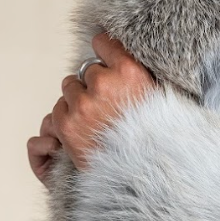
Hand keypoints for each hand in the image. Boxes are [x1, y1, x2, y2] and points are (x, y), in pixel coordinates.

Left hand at [28, 32, 156, 181]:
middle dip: (95, 86)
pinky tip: (87, 133)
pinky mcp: (67, 123)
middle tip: (111, 109)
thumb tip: (112, 53)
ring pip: (69, 88)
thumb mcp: (160, 99)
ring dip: (80, 102)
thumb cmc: (155, 139)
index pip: (103, 42)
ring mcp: (83, 104)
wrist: (146, 177)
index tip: (108, 65)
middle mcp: (104, 83)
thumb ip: (135, 75)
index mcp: (131, 71)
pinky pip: (59, 109)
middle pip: (87, 70)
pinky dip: (69, 119)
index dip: (105, 55)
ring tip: (99, 123)